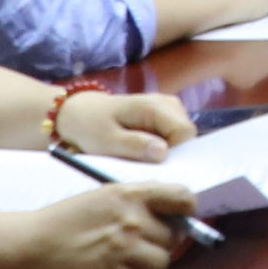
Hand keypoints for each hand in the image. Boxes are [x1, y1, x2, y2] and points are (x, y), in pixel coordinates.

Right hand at [0, 179, 201, 268]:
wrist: (34, 244)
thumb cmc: (68, 218)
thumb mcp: (105, 196)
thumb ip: (140, 201)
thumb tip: (174, 213)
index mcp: (131, 195)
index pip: (183, 197)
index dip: (187, 208)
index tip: (183, 215)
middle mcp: (133, 221)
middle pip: (175, 234)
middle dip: (163, 239)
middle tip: (142, 240)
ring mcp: (125, 250)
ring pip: (163, 260)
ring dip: (150, 260)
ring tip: (127, 255)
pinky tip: (112, 266)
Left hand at [55, 85, 192, 156]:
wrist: (81, 113)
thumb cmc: (91, 127)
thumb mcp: (106, 141)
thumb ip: (134, 145)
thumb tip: (164, 153)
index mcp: (155, 106)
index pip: (185, 133)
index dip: (174, 153)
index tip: (152, 164)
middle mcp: (168, 103)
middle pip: (187, 136)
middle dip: (171, 153)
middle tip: (143, 161)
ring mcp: (169, 108)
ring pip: (182, 138)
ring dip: (166, 151)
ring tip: (139, 154)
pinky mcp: (166, 116)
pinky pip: (174, 137)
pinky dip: (162, 146)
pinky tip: (142, 149)